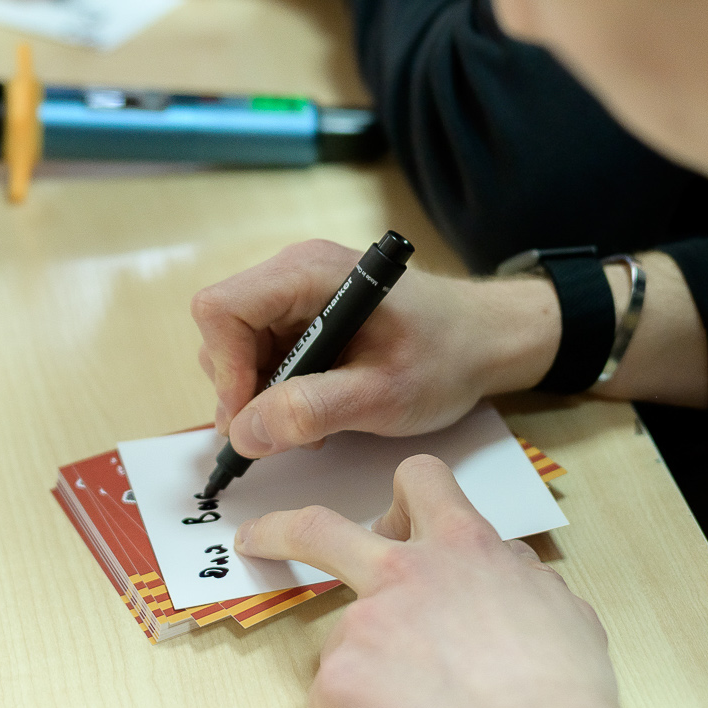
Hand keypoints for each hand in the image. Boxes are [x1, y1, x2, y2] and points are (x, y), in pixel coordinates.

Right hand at [191, 240, 560, 457]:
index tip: (252, 419)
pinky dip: (280, 392)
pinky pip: (264, 356)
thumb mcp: (383, 394)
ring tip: (313, 423)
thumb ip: (311, 410)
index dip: (226, 370)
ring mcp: (297, 294)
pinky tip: (320, 410)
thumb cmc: (446, 357)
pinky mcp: (304, 317)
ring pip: (239, 350)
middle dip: (243, 390)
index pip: (221, 310)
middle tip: (284, 434)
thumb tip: (243, 432)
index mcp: (308, 273)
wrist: (486, 341)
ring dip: (263, 396)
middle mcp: (293, 274)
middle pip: (223, 332)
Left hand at [237, 455, 633, 707]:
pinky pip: (337, 699)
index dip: (399, 500)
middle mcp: (402, 573)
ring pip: (346, 637)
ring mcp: (362, 626)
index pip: (419, 483)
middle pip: (318, 528)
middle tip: (256, 540)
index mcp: (462, 547)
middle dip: (280, 530)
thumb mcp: (560, 607)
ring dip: (371, 668)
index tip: (378, 519)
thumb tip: (503, 572)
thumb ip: (516, 578)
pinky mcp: (337, 684)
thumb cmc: (562, 692)